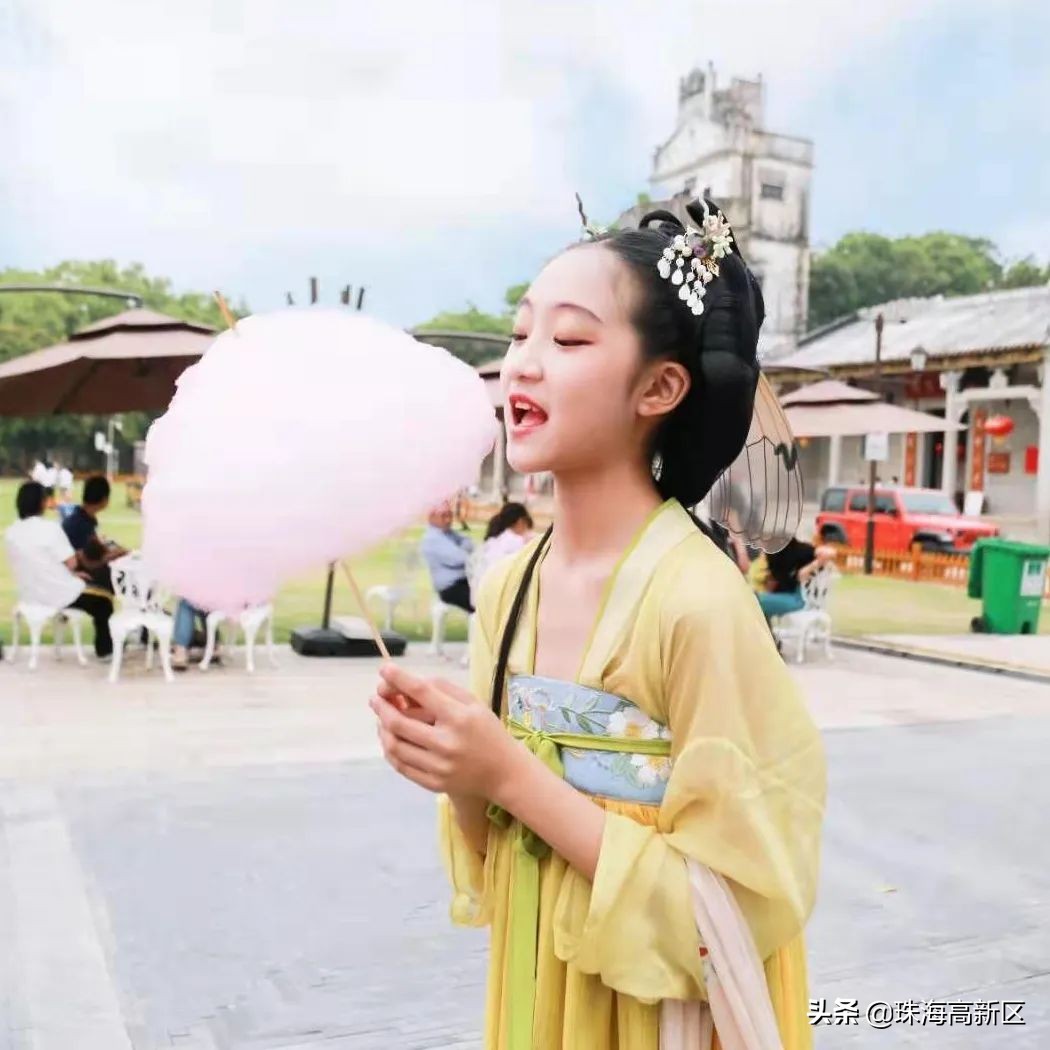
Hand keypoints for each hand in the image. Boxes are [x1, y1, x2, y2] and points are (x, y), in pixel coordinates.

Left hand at [371, 663, 517, 799]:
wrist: (504, 772)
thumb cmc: (487, 731)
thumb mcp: (472, 703)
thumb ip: (441, 689)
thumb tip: (407, 682)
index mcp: (459, 718)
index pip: (422, 692)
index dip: (399, 678)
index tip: (384, 669)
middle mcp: (447, 743)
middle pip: (400, 722)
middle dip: (381, 707)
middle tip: (375, 698)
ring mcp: (439, 767)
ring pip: (395, 745)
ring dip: (382, 728)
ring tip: (381, 718)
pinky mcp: (434, 784)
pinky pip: (401, 765)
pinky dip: (389, 749)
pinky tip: (390, 738)